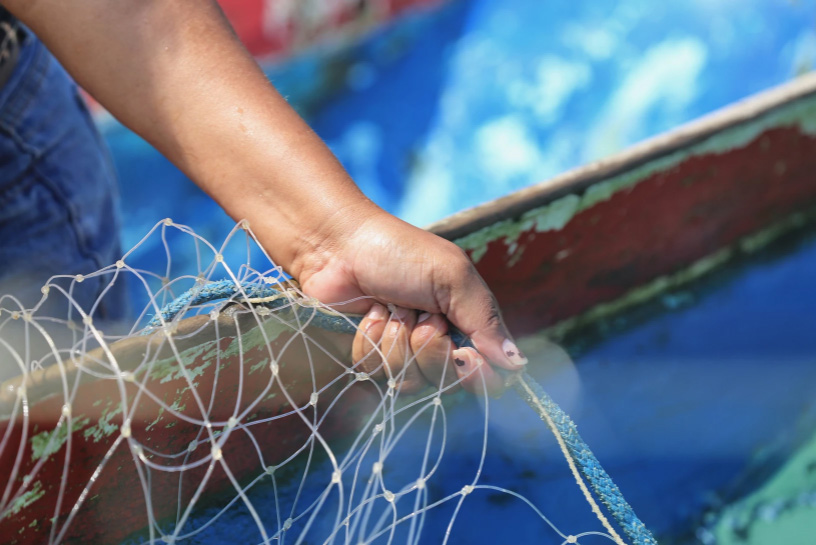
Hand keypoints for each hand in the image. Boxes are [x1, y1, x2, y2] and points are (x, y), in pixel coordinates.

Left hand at [292, 207, 527, 395]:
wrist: (338, 246)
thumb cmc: (400, 252)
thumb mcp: (453, 276)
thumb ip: (485, 320)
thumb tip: (519, 366)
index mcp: (466, 324)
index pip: (487, 375)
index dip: (476, 374)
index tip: (462, 353)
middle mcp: (438, 345)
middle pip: (446, 382)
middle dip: (429, 346)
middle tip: (418, 312)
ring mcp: (402, 354)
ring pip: (408, 381)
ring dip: (397, 340)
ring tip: (389, 307)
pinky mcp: (370, 358)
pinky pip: (375, 373)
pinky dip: (371, 341)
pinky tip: (369, 314)